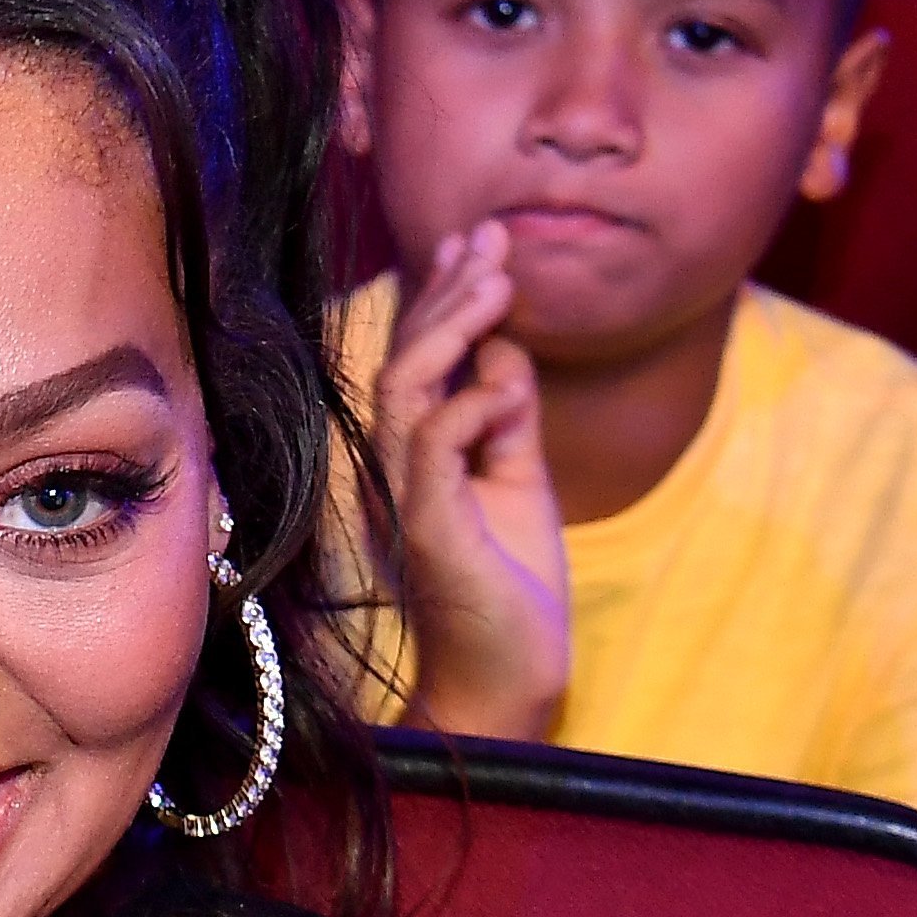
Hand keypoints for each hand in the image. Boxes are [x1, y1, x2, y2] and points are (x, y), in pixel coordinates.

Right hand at [374, 224, 569, 740]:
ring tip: (497, 283)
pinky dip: (469, 407)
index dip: (443, 297)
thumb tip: (507, 351)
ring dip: (450, 332)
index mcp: (415, 455)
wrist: (507, 677)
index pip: (419, 360)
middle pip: (405, 361)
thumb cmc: (510, 586)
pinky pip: (433, 451)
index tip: (480, 242)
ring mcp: (406, 498)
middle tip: (490, 239)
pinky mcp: (428, 529)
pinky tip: (506, 380)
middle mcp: (396, 470)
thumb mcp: (520, 480)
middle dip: (447, 293)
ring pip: (406, 392)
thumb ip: (508, 416)